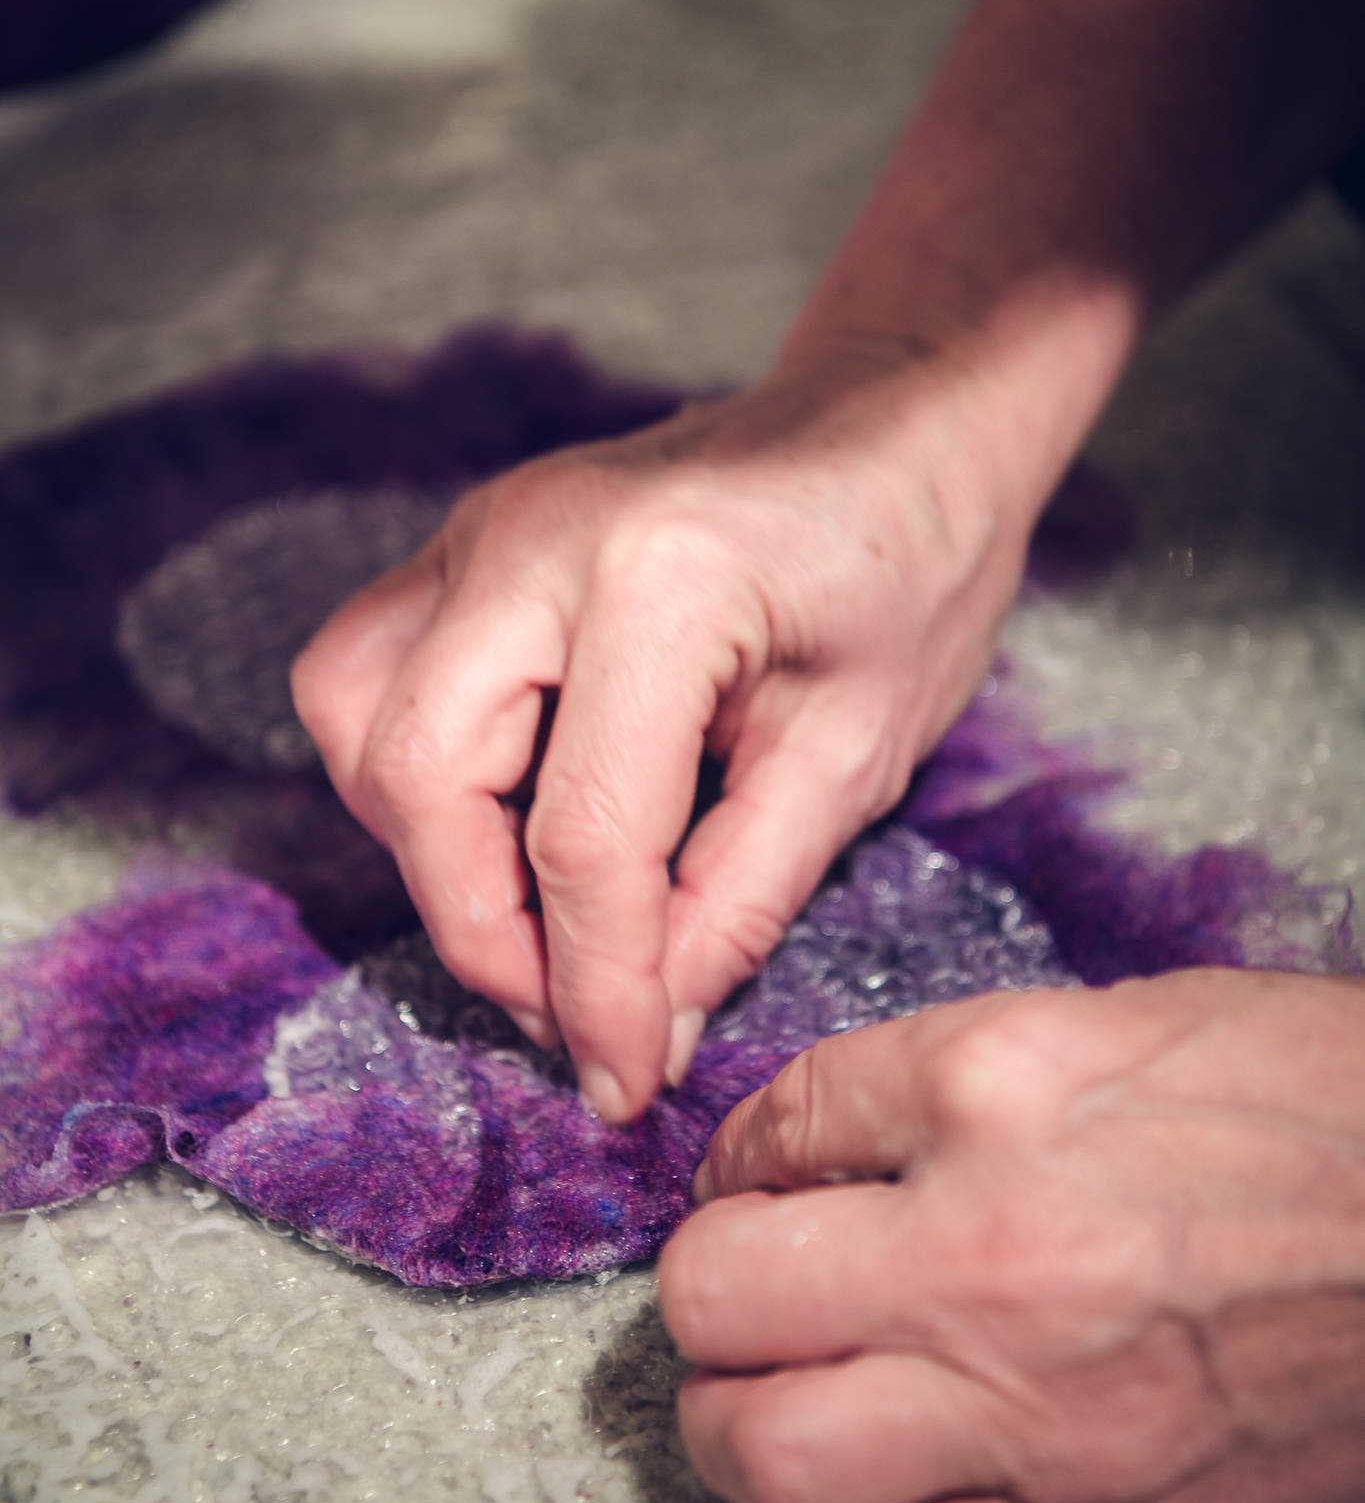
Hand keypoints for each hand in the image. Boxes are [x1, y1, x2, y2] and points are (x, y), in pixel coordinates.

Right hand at [291, 347, 1033, 1120]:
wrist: (897, 420)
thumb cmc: (909, 568)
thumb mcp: (858, 753)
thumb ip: (739, 899)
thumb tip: (639, 1026)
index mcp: (662, 580)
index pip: (584, 833)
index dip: (595, 986)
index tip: (622, 1083)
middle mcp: (536, 538)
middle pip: (422, 775)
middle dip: (482, 929)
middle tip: (571, 1012)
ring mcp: (484, 526)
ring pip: (361, 719)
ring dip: (430, 848)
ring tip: (540, 917)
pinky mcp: (466, 540)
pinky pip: (372, 672)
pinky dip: (416, 774)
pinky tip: (509, 821)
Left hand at [659, 968, 1364, 1502]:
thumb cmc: (1312, 1105)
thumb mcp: (1112, 1023)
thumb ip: (942, 1080)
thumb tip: (817, 1142)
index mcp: (993, 1090)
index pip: (774, 1122)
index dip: (739, 1153)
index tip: (753, 1176)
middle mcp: (983, 1252)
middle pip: (715, 1294)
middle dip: (704, 1286)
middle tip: (740, 1280)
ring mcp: (1028, 1407)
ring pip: (765, 1455)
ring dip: (736, 1420)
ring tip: (770, 1387)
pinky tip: (884, 1470)